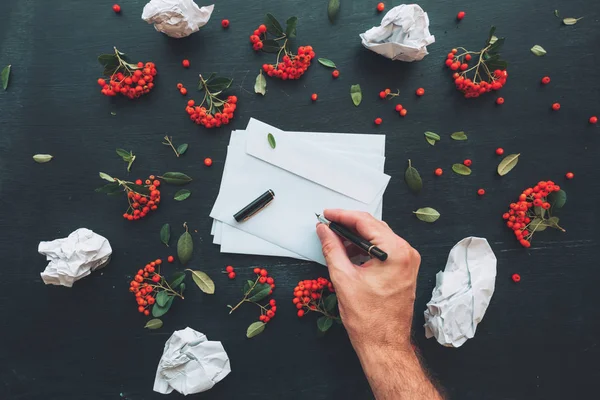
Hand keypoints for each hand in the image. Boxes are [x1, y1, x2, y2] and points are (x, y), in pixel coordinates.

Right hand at [316, 209, 420, 350]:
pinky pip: (383, 250)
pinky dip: (365, 249)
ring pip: (378, 238)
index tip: (327, 214)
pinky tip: (349, 253)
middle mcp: (406, 254)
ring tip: (335, 241)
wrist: (384, 344)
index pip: (366, 222)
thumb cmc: (370, 320)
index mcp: (395, 252)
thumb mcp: (343, 278)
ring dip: (356, 238)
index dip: (343, 216)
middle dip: (348, 225)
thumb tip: (324, 231)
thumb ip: (332, 249)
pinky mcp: (404, 270)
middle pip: (374, 227)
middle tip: (328, 225)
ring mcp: (408, 262)